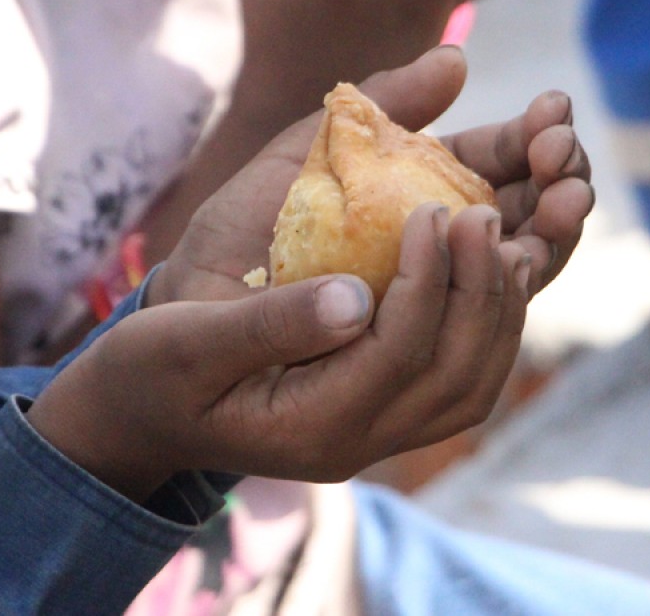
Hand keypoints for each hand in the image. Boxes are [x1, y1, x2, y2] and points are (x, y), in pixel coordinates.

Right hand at [29, 47, 594, 500]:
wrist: (141, 411)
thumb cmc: (149, 371)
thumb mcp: (181, 343)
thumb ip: (263, 324)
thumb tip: (354, 295)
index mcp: (310, 426)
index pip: (399, 357)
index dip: (429, 284)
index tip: (438, 209)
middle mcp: (360, 440)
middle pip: (458, 373)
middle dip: (483, 286)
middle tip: (490, 209)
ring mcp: (380, 431)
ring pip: (475, 377)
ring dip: (503, 298)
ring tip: (508, 221)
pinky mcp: (389, 405)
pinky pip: (464, 369)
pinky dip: (490, 312)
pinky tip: (494, 252)